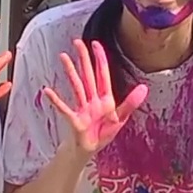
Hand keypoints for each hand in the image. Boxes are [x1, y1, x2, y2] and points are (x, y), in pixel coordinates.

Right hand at [42, 39, 147, 157]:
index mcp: (105, 99)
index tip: (95, 44)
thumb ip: (130, 103)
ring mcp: (82, 108)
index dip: (100, 59)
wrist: (89, 151)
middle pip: (88, 75)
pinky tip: (48, 91)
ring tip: (63, 56)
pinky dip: (56, 101)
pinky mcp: (75, 120)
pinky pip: (65, 109)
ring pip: (77, 86)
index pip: (102, 74)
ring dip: (70, 71)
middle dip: (83, 58)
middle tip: (77, 42)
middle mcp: (92, 100)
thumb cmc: (102, 134)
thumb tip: (144, 88)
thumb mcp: (120, 119)